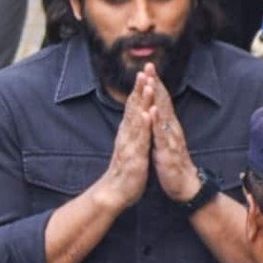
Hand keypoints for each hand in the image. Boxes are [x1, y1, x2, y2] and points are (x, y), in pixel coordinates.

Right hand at [99, 72, 154, 209]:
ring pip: (137, 119)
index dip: (138, 90)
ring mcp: (130, 144)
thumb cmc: (125, 169)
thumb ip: (132, 132)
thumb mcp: (131, 146)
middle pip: (133, 107)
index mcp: (128, 132)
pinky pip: (140, 138)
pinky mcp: (134, 156)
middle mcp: (127, 134)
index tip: (144, 73)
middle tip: (144, 70)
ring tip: (148, 86)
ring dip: (142, 102)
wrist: (114, 192)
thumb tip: (135, 118)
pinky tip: (148, 114)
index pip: (133, 107)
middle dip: (140, 88)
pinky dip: (144, 125)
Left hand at [143, 64, 199, 202]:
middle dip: (156, 82)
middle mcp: (171, 128)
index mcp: (168, 125)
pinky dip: (157, 122)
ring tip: (151, 82)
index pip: (161, 100)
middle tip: (150, 65)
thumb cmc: (173, 163)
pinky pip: (161, 135)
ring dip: (157, 97)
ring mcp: (170, 138)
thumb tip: (156, 110)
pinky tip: (152, 111)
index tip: (148, 68)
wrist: (185, 185)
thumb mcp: (165, 140)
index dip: (155, 83)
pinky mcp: (168, 151)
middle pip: (163, 101)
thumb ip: (161, 125)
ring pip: (163, 114)